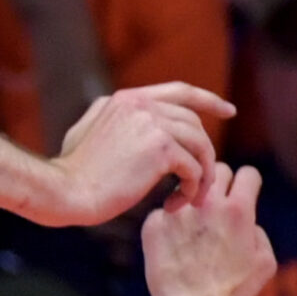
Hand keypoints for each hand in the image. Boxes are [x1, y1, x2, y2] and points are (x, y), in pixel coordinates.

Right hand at [42, 81, 231, 226]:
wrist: (67, 189)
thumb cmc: (75, 171)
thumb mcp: (89, 130)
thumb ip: (114, 118)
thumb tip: (130, 118)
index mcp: (127, 99)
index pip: (180, 91)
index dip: (208, 100)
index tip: (229, 110)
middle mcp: (141, 104)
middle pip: (195, 123)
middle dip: (205, 154)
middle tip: (200, 183)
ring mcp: (151, 123)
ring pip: (200, 145)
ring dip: (201, 175)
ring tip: (189, 198)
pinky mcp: (160, 148)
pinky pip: (194, 169)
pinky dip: (191, 190)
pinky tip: (174, 204)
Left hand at [142, 163, 275, 295]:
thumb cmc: (233, 290)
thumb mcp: (265, 262)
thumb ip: (258, 230)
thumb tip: (246, 217)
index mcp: (238, 210)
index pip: (247, 173)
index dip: (248, 183)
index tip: (243, 192)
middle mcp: (206, 203)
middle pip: (215, 170)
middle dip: (220, 184)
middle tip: (218, 204)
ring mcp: (176, 211)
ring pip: (186, 187)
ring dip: (192, 200)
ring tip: (194, 226)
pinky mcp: (153, 222)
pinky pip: (164, 210)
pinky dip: (170, 222)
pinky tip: (174, 244)